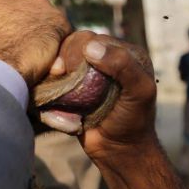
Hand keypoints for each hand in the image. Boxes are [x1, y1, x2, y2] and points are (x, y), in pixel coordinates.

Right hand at [0, 0, 70, 84]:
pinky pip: (63, 28)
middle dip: (27, 17)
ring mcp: (40, 5)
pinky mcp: (56, 20)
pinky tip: (53, 56)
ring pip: (46, 13)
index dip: (8, 15)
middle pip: (28, 2)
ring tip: (38, 50)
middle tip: (23, 40)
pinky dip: (59, 40)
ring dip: (43, 27)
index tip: (8, 30)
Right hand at [55, 31, 188, 188]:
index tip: (69, 68)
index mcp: (122, 53)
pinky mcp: (71, 88)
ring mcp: (85, 73)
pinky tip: (53, 90)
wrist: (118, 151)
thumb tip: (91, 46)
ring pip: (59, 57)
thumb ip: (123, 66)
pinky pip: (53, 77)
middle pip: (71, 44)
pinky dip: (49, 83)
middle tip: (59, 74)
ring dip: (54, 71)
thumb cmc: (134, 121)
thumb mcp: (140, 92)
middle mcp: (103, 59)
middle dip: (63, 58)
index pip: (91, 38)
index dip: (77, 49)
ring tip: (56, 82)